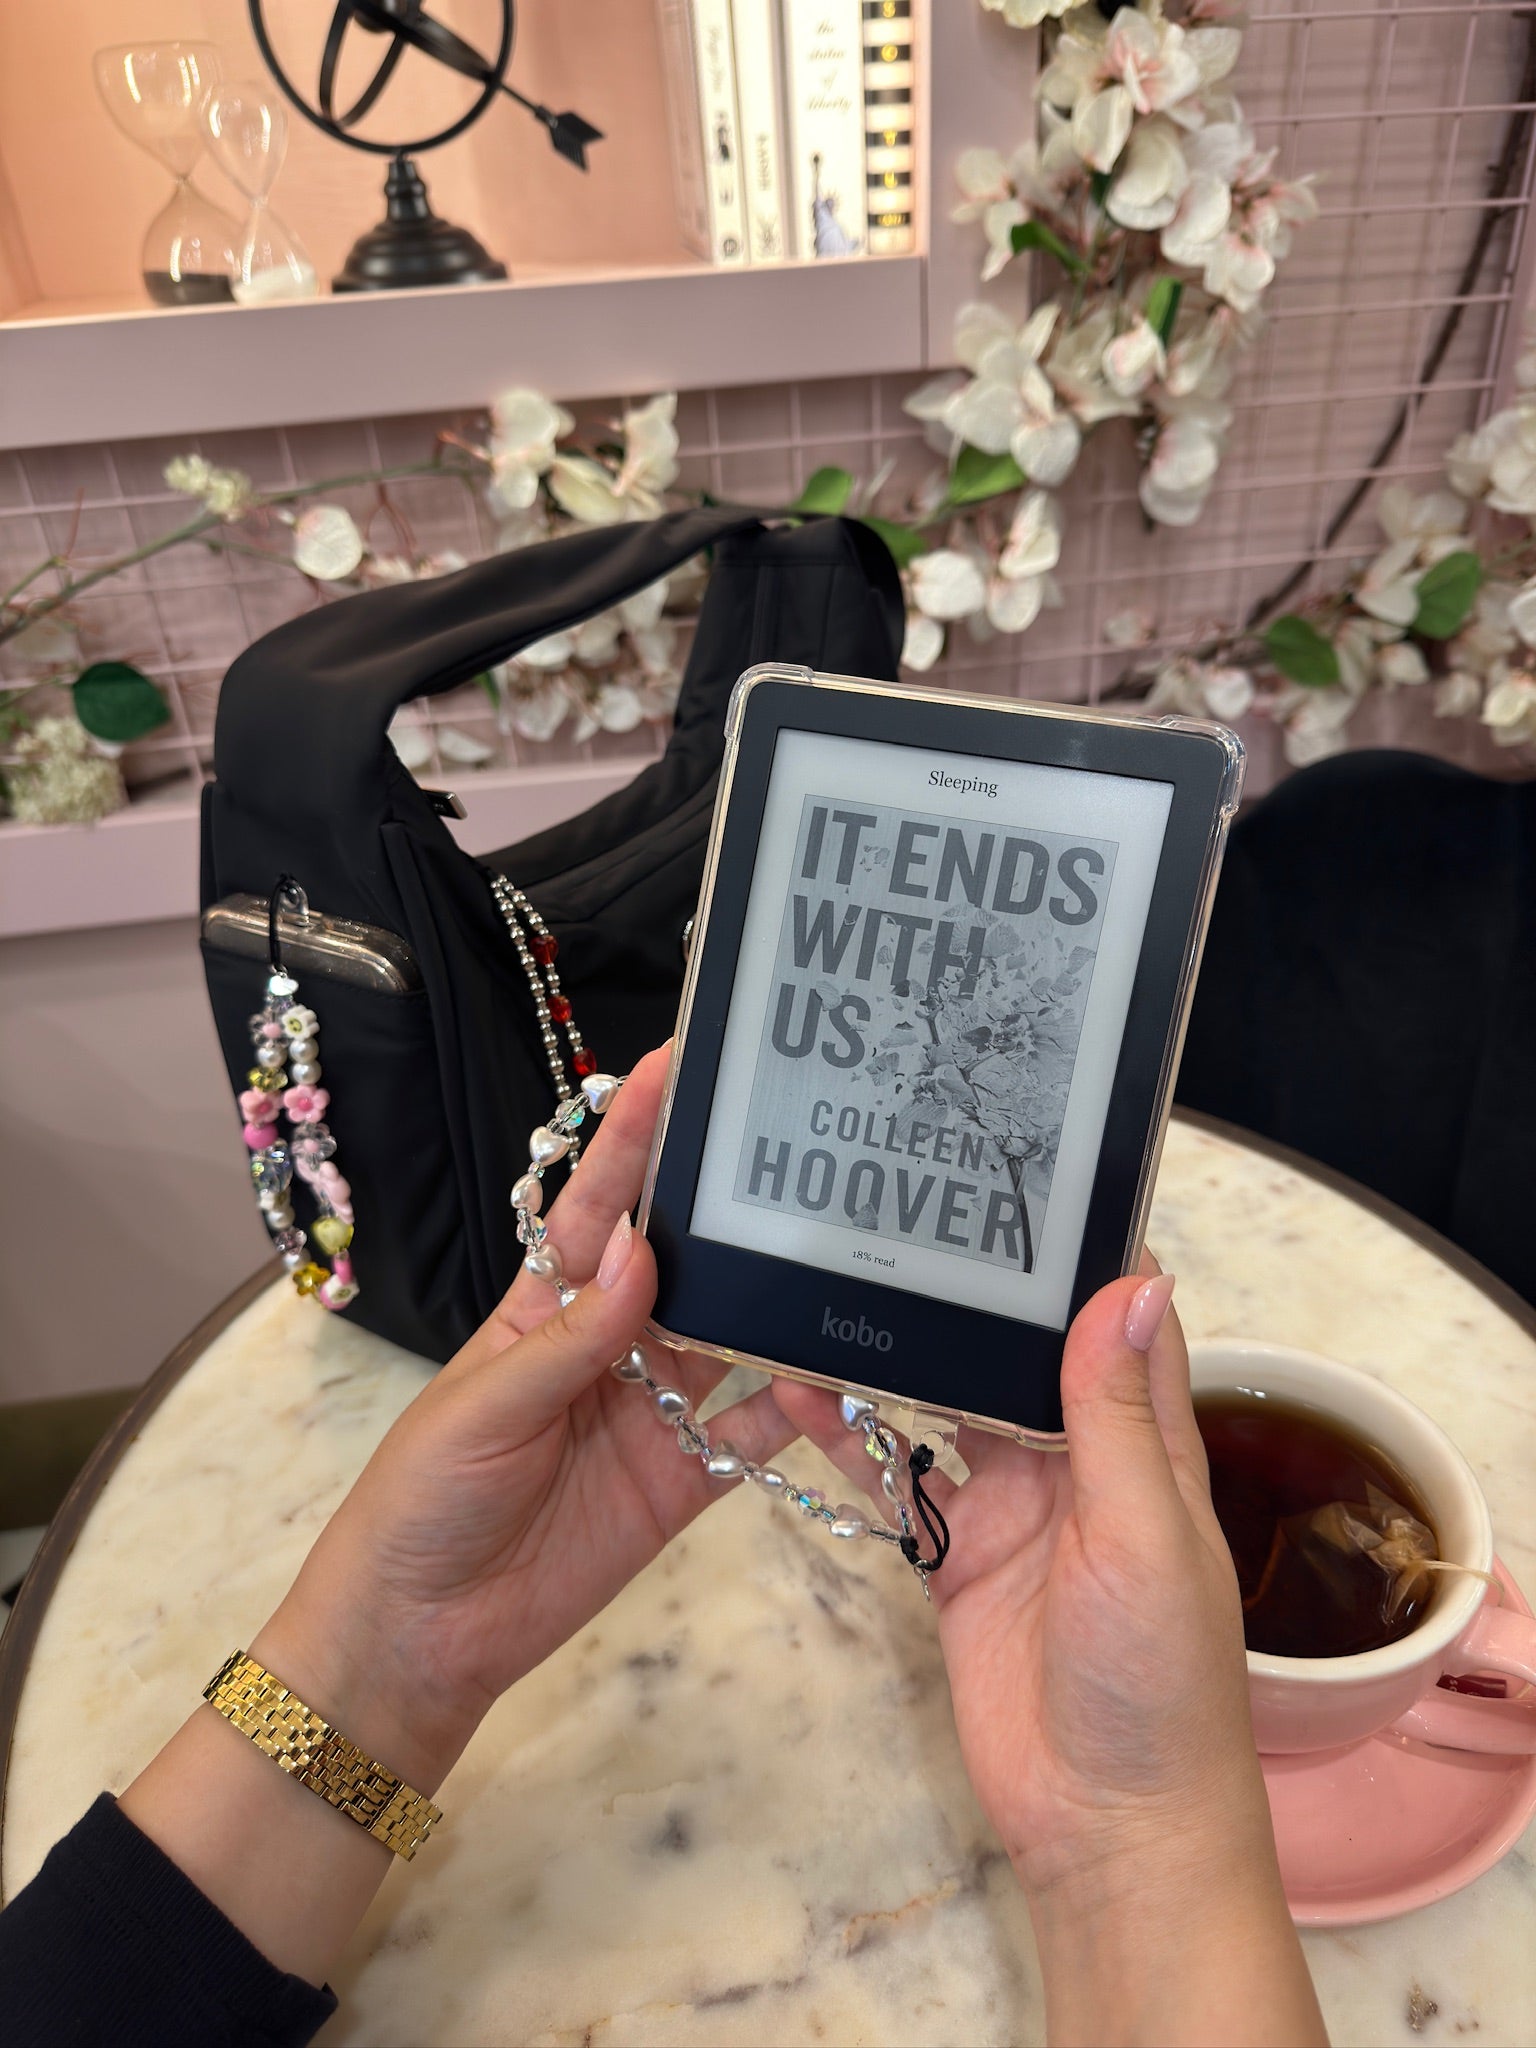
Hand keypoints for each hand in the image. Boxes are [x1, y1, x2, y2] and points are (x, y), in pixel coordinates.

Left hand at [253, 1045, 794, 1793]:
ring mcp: (656, 1412)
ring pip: (730, 1338)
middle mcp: (612, 1346)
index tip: (679, 1064)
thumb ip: (571, 1339)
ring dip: (774, 1298)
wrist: (424, 1635)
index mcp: (545, 1308)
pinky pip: (752, 1431)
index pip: (599, 1207)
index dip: (635, 1137)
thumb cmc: (425, 1498)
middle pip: (683, 1263)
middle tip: (797, 1146)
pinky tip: (842, 1366)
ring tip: (839, 1245)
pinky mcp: (685, 1480)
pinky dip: (796, 1403)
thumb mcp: (484, 1408)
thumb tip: (645, 1252)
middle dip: (727, 1207)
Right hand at [772, 1270, 1326, 2045]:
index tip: (1018, 1167)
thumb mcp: (1143, 1534)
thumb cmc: (1156, 1680)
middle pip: (1019, 1347)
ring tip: (834, 1278)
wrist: (1105, 1825)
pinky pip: (900, 1473)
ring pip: (950, 1399)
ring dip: (903, 1349)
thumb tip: (1128, 1279)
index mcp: (1145, 1440)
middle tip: (893, 1204)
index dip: (1079, 1245)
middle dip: (969, 1286)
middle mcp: (1078, 1456)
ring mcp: (1011, 1502)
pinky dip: (854, 1432)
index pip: (1116, 1316)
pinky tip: (803, 1388)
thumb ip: (1121, 1415)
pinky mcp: (955, 1552)